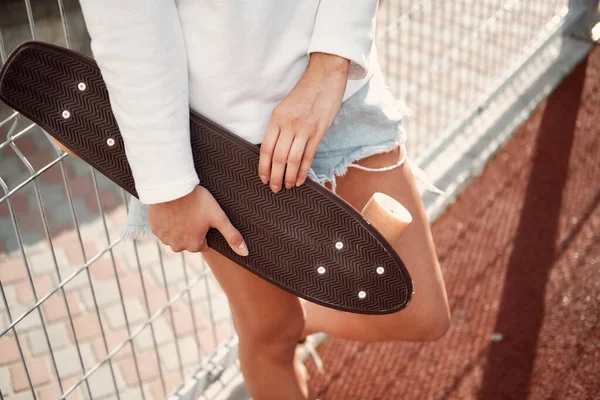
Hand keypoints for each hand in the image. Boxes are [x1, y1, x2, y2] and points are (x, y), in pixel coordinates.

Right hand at [148, 186, 248, 255]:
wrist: (171, 187)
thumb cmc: (197, 201)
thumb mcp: (218, 218)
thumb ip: (232, 236)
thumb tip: (245, 253)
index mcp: (194, 245)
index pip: (203, 244)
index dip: (205, 230)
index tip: (204, 217)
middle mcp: (177, 246)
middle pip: (189, 241)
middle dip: (192, 230)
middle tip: (193, 212)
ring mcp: (164, 238)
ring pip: (175, 235)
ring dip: (179, 227)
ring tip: (183, 210)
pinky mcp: (154, 228)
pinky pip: (163, 228)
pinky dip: (167, 222)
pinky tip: (172, 210)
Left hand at [259, 53, 349, 191]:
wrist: (325, 76)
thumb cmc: (304, 93)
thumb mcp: (285, 108)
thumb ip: (279, 127)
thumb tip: (275, 150)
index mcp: (276, 118)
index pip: (266, 148)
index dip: (263, 167)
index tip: (263, 178)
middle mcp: (288, 125)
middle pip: (278, 157)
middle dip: (274, 176)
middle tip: (274, 189)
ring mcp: (304, 129)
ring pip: (292, 160)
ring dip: (288, 177)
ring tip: (286, 186)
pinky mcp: (319, 131)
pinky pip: (308, 156)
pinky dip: (302, 170)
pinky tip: (299, 179)